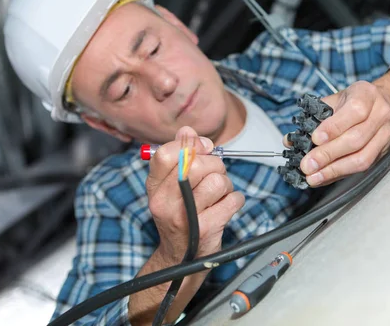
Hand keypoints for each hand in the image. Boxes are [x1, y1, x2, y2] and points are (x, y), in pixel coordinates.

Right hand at [146, 126, 244, 261]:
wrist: (181, 258)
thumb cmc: (179, 215)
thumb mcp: (170, 187)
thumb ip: (179, 156)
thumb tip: (187, 131)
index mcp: (155, 187)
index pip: (167, 154)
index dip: (191, 145)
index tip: (204, 148)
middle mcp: (165, 202)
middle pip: (198, 164)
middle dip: (215, 165)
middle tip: (214, 176)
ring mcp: (185, 216)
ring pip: (218, 181)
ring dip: (226, 185)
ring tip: (219, 195)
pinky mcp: (206, 229)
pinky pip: (233, 200)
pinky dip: (235, 200)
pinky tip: (225, 207)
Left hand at [293, 81, 389, 186]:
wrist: (387, 103)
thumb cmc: (355, 101)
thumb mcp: (336, 99)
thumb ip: (313, 116)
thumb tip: (290, 140)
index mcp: (367, 95)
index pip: (354, 111)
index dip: (334, 127)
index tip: (315, 138)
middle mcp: (380, 115)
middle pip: (356, 139)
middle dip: (328, 154)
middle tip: (307, 164)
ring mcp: (384, 135)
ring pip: (362, 158)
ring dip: (334, 170)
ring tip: (313, 177)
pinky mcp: (382, 153)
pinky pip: (362, 168)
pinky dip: (339, 174)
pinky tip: (323, 178)